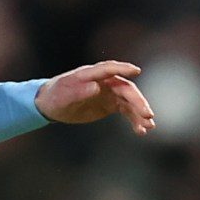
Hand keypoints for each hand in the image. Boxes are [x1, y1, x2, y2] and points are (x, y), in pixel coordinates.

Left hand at [36, 61, 156, 133]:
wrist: (51, 105)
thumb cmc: (55, 97)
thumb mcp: (63, 96)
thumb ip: (78, 91)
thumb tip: (95, 87)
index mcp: (91, 74)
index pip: (110, 69)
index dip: (123, 68)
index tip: (136, 71)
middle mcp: (103, 81)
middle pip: (125, 89)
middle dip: (138, 101)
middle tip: (147, 115)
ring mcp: (108, 92)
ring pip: (129, 100)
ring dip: (140, 112)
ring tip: (148, 127)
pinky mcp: (110, 104)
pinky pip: (126, 111)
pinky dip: (134, 120)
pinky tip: (140, 131)